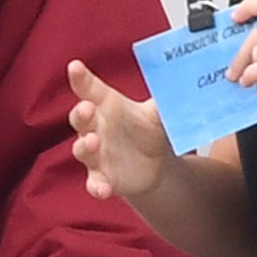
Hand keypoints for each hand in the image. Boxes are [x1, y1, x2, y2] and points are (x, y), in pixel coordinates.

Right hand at [68, 60, 174, 200]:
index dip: (81, 78)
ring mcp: (96, 154)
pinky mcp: (102, 178)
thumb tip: (180, 88)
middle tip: (86, 107)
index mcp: (108, 106)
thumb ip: (165, 103)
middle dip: (81, 113)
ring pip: (82, 149)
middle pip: (80, 118)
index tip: (75, 66)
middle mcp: (96, 128)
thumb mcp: (159, 114)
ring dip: (85, 146)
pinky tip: (104, 189)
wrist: (157, 165)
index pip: (91, 89)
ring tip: (93, 142)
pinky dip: (97, 186)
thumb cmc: (150, 129)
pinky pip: (94, 183)